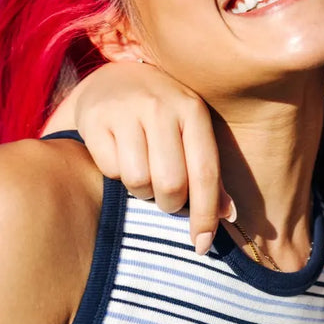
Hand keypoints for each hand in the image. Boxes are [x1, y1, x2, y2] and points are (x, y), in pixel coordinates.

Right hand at [43, 61, 233, 253]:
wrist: (116, 78)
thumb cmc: (163, 114)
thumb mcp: (191, 130)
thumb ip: (208, 171)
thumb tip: (228, 217)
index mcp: (193, 109)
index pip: (205, 172)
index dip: (205, 214)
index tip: (202, 245)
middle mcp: (161, 106)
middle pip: (171, 184)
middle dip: (170, 204)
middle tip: (166, 198)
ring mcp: (126, 110)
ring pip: (138, 182)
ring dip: (141, 190)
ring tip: (143, 172)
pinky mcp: (96, 119)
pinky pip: (110, 171)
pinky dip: (116, 174)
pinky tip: (120, 155)